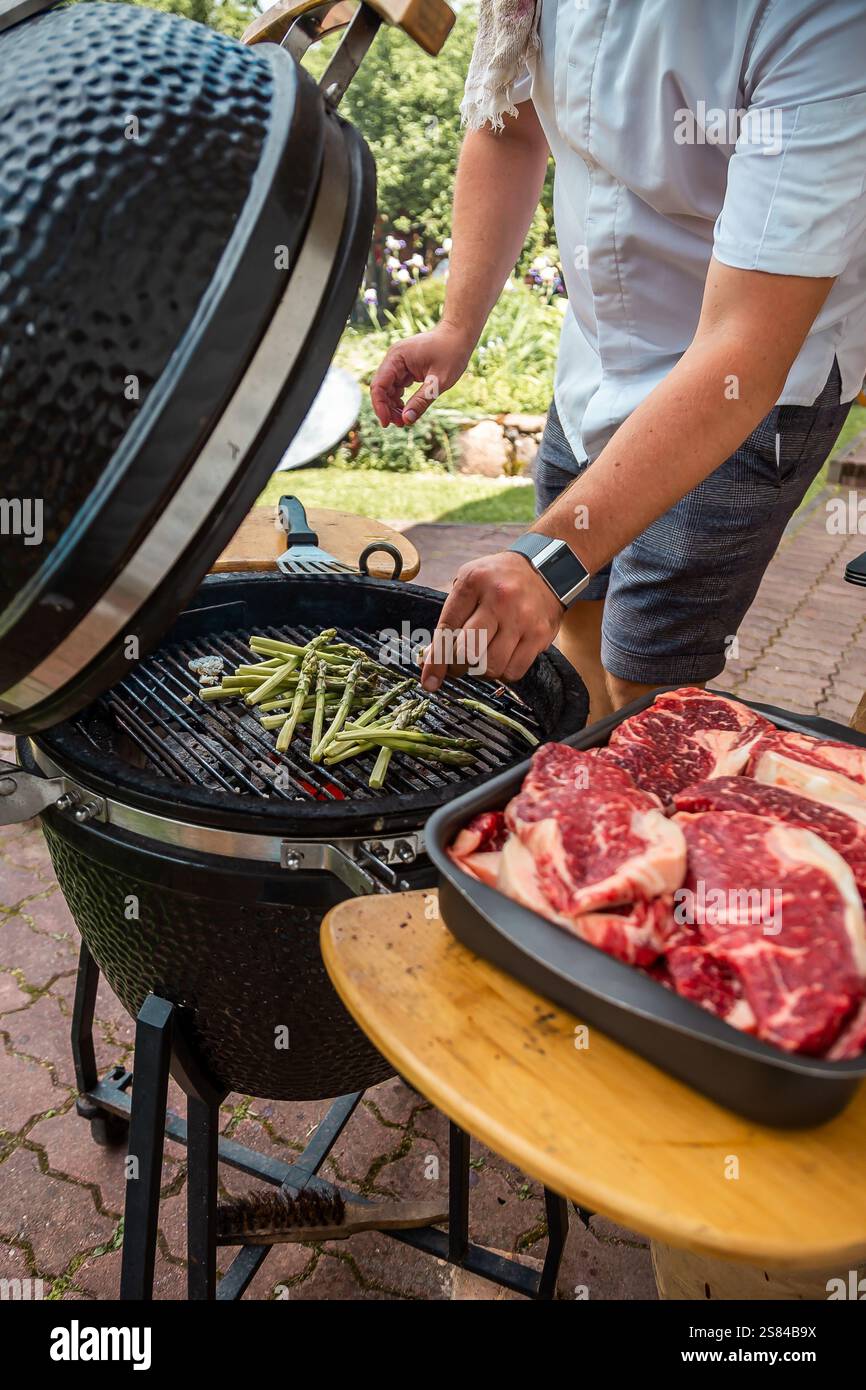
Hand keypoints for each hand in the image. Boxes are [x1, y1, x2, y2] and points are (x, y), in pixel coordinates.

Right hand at [370, 321, 473, 426]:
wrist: (459, 335)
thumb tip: (406, 420)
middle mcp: (394, 359)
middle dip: (387, 408)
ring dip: (393, 405)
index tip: (387, 423)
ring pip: (388, 389)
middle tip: (400, 424)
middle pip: (381, 388)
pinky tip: (408, 409)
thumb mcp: (439, 381)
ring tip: (404, 420)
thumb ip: (422, 401)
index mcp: (397, 357)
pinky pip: (397, 386)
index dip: (380, 406)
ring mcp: (399, 363)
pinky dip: (400, 399)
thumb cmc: (452, 353)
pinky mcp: (405, 367)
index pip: (379, 385)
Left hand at [421, 551, 562, 690]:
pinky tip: (502, 659)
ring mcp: (522, 618)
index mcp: (474, 582)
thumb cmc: (498, 582)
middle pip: (468, 651)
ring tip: (482, 659)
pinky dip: (502, 673)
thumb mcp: (469, 586)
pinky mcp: (540, 634)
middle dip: (457, 666)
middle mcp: (499, 598)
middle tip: (458, 665)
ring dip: (480, 671)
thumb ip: (450, 620)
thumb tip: (430, 660)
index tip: (429, 681)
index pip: (448, 628)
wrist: (545, 570)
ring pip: (491, 666)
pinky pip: (514, 671)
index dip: (436, 660)